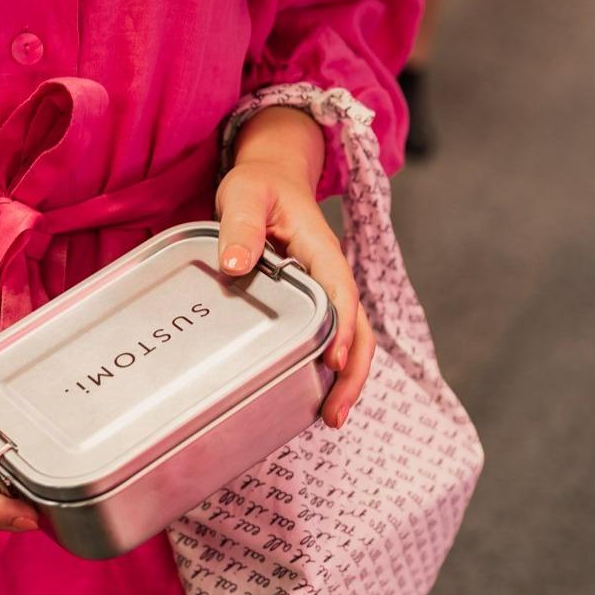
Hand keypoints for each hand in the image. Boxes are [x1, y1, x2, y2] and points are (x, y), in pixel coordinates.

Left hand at [215, 106, 374, 428]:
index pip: (340, 294)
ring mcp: (327, 290)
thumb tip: (237, 266)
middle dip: (353, 374)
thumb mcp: (243, 194)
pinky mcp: (315, 301)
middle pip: (358, 329)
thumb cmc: (259, 185)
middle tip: (335, 416)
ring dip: (346, 379)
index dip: (342, 329)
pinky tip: (316, 394)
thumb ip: (241, 226)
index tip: (334, 363)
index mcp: (320, 251)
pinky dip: (332, 368)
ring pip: (351, 339)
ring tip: (331, 418)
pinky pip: (332, 337)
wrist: (272, 177)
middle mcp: (332, 275)